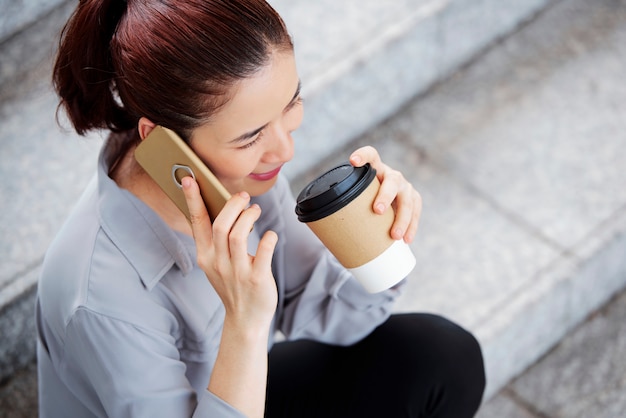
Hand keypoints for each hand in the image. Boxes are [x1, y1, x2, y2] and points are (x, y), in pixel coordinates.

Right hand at [181, 176, 278, 328]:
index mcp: (204, 256)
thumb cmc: (233, 285)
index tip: (189, 179)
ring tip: (256, 211)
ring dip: (249, 217)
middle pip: (220, 225)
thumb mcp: (216, 263)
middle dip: (233, 205)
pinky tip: (270, 235)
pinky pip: (263, 251)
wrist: (245, 319)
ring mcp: (236, 272)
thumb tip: (226, 207)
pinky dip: (268, 237)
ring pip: (238, 234)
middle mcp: (217, 263)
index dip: (192, 199)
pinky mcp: (257, 278)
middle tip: (244, 196)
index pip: (196, 222)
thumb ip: (216, 240)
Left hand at [350, 146, 421, 242]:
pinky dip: (412, 226)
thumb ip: (341, 205)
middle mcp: (390, 174)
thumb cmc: (361, 201)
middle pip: (392, 180)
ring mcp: (404, 186)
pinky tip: (407, 239)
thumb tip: (318, 226)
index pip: (371, 155)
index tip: (353, 161)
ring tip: (394, 235)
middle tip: (378, 210)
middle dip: (386, 194)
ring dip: (403, 217)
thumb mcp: (353, 197)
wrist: (382, 204)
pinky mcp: (413, 198)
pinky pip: (416, 211)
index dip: (363, 155)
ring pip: (407, 198)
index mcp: (374, 169)